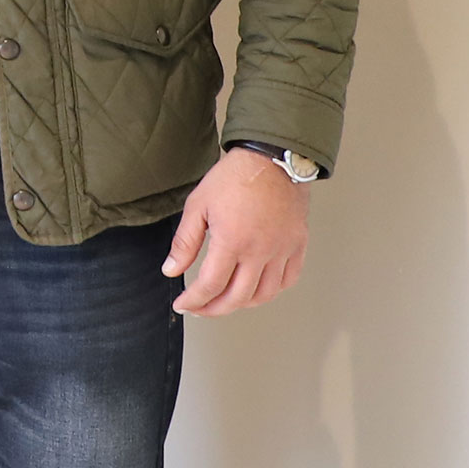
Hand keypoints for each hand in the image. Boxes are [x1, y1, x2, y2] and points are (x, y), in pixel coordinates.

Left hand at [164, 148, 310, 313]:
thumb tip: (171, 270)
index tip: (183, 304)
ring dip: (242, 304)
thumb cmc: (233, 178)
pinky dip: (271, 290)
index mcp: (232, 241)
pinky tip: (256, 288)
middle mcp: (260, 251)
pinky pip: (288, 279)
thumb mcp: (198, 206)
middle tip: (200, 308)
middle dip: (214, 309)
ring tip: (225, 300)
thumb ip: (185, 243)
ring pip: (265, 294)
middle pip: (238, 297)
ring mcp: (282, 249)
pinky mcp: (297, 244)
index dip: (194, 300)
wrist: (272, 158)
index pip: (210, 286)